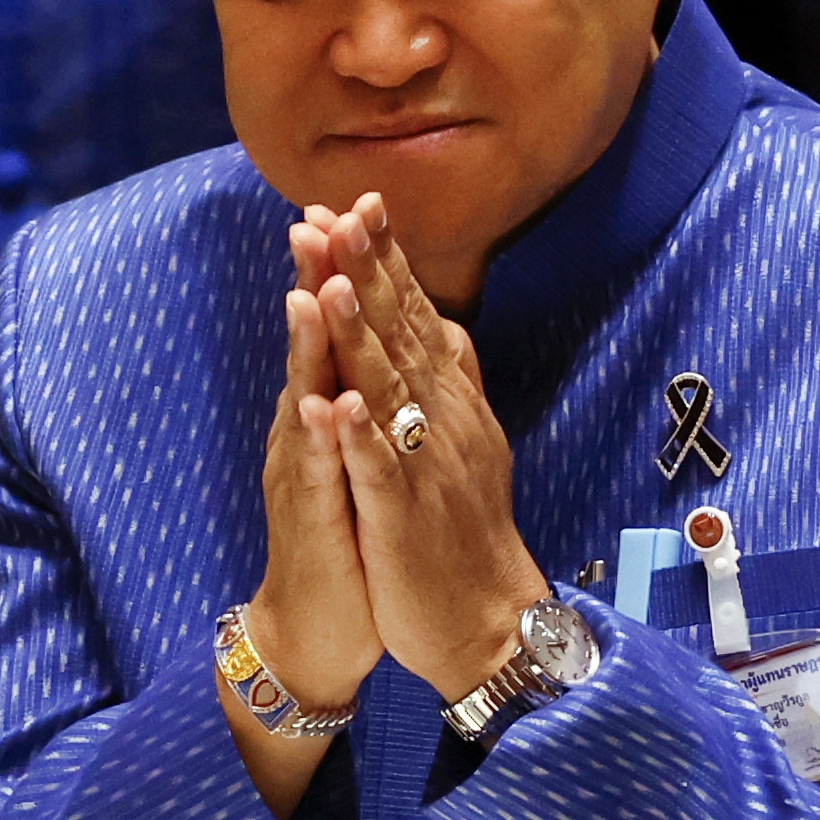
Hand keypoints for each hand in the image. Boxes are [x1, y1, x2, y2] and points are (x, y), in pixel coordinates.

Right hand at [224, 206, 382, 817]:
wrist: (318, 627)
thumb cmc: (346, 536)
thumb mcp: (361, 453)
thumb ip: (366, 393)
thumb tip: (383, 333)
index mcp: (327, 410)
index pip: (334, 326)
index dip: (342, 267)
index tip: (352, 204)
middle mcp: (306, 432)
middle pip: (309, 345)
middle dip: (315, 280)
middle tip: (316, 217)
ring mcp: (305, 474)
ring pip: (304, 399)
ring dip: (306, 346)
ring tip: (309, 289)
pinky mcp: (314, 521)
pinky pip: (317, 474)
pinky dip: (319, 438)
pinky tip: (319, 404)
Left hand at [311, 193, 547, 700]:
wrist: (485, 617)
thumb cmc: (461, 526)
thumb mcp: (462, 437)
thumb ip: (448, 378)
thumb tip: (441, 318)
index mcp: (447, 399)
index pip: (414, 314)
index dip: (384, 260)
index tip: (354, 202)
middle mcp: (440, 420)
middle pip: (401, 333)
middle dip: (368, 272)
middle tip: (338, 212)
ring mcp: (424, 465)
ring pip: (389, 389)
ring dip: (362, 335)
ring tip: (334, 282)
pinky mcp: (404, 516)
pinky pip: (380, 470)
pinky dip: (357, 436)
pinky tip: (334, 403)